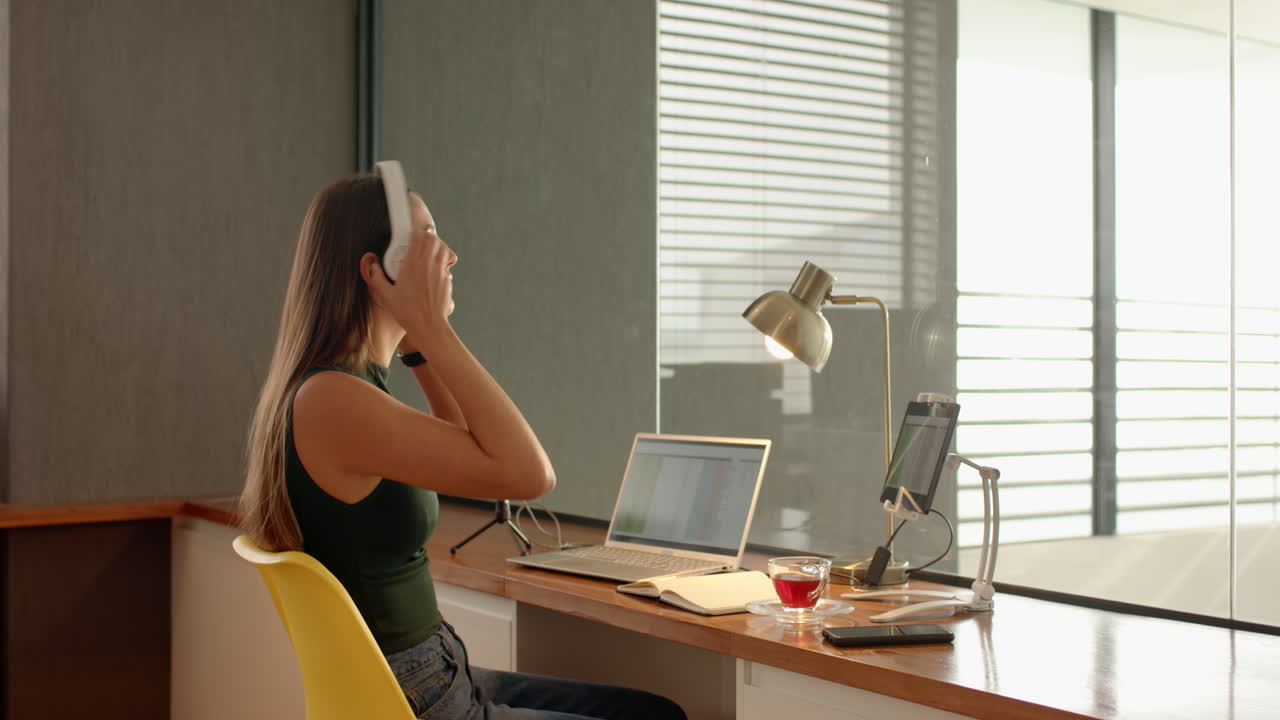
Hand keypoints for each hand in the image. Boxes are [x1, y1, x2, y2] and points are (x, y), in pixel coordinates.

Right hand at [363, 218, 456, 342]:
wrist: (428, 326)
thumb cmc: (408, 312)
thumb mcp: (385, 294)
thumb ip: (376, 277)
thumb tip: (371, 264)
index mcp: (413, 265)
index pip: (419, 237)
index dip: (416, 231)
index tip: (411, 232)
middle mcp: (429, 265)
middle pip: (433, 239)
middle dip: (428, 235)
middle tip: (420, 238)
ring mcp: (440, 272)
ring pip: (443, 249)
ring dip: (437, 245)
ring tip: (429, 249)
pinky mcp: (447, 281)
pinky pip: (447, 263)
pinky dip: (442, 259)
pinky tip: (434, 266)